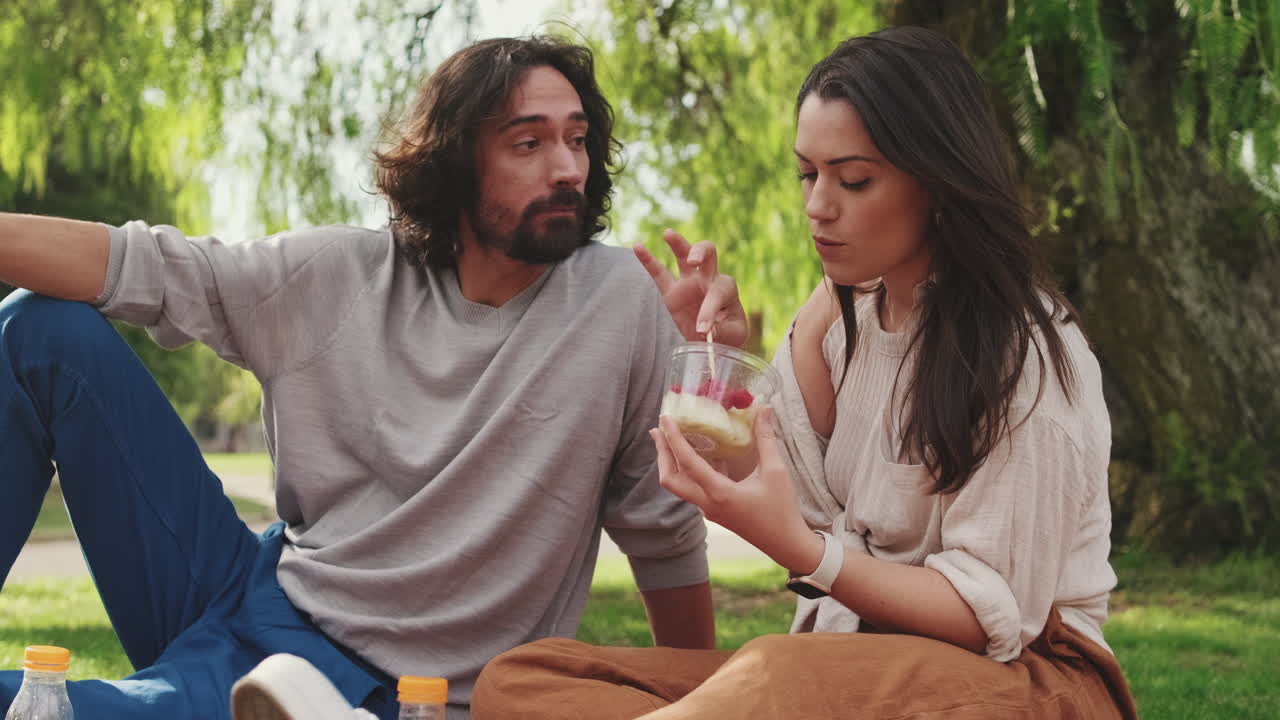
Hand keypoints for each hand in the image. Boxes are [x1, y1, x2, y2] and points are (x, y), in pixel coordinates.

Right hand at [634, 229, 748, 347]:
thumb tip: (706, 329)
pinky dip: (648, 260)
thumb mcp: (733, 334)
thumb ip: (723, 330)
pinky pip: (658, 273)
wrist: (718, 337)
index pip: (717, 293)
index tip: (701, 330)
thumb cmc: (729, 333)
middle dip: (701, 253)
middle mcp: (709, 279)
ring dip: (678, 244)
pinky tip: (637, 246)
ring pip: (684, 255)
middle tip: (693, 261)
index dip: (709, 310)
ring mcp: (689, 282)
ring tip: (668, 234)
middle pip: (708, 254)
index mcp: (727, 289)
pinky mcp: (672, 291)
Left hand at [650, 408, 818, 572]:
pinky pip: (693, 488)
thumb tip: (764, 409)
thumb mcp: (776, 472)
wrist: (785, 544)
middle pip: (670, 479)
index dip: (673, 438)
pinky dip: (687, 469)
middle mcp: (707, 504)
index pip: (687, 463)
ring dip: (671, 461)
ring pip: (679, 485)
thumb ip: (766, 439)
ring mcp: (709, 510)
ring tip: (669, 437)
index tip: (665, 418)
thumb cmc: (782, 509)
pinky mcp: (714, 511)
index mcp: (719, 493)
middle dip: (661, 452)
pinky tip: (696, 453)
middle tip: (658, 428)